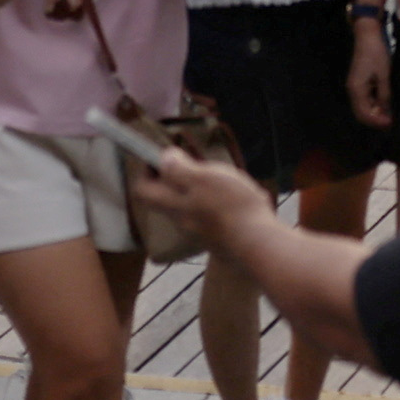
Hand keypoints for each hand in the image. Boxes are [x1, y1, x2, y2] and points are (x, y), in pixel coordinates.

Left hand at [130, 149, 265, 249]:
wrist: (258, 242)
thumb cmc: (230, 207)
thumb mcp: (203, 178)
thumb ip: (179, 169)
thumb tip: (163, 158)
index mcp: (173, 204)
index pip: (142, 191)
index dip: (146, 172)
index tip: (161, 157)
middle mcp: (181, 221)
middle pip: (166, 198)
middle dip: (177, 177)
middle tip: (195, 163)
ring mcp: (200, 232)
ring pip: (189, 206)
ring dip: (198, 189)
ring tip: (220, 176)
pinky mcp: (218, 238)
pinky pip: (209, 216)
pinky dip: (216, 202)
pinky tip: (235, 196)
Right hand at [346, 14, 392, 127]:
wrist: (367, 36)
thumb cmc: (376, 54)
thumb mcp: (383, 76)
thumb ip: (384, 96)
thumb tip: (385, 113)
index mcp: (357, 90)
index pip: (364, 114)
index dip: (376, 121)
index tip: (390, 124)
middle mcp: (352, 90)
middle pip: (361, 113)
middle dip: (374, 119)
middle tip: (389, 122)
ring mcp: (354, 85)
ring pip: (362, 106)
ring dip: (373, 112)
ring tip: (388, 114)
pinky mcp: (358, 81)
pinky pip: (363, 98)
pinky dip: (372, 104)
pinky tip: (382, 104)